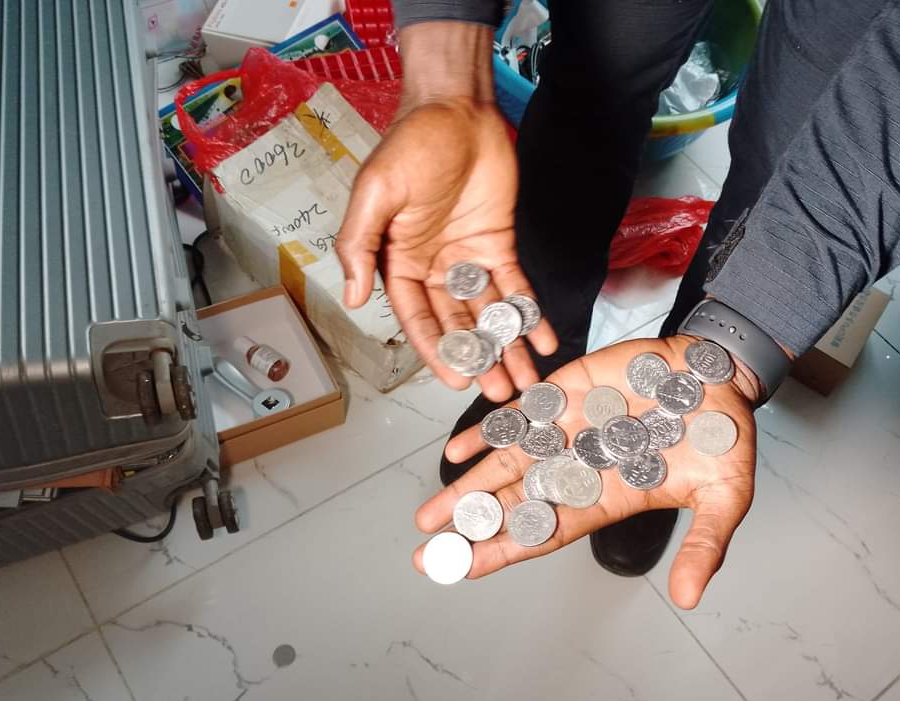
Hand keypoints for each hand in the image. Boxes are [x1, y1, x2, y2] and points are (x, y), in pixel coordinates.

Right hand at [336, 23, 556, 402]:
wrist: (456, 108)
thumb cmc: (409, 147)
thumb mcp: (375, 193)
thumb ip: (360, 245)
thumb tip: (354, 298)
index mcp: (399, 264)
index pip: (418, 320)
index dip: (438, 351)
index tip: (459, 378)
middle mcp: (434, 270)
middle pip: (458, 325)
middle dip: (480, 359)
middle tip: (501, 392)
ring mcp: (468, 260)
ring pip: (489, 314)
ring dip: (507, 346)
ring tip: (527, 379)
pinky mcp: (499, 246)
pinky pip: (516, 287)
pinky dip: (530, 313)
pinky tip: (544, 339)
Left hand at [414, 336, 760, 608]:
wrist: (722, 374)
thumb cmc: (726, 439)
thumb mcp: (724, 496)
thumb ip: (705, 545)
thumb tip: (688, 599)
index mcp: (609, 498)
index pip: (548, 532)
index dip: (507, 551)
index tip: (467, 572)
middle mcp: (579, 468)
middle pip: (515, 504)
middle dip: (472, 528)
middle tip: (426, 553)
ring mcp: (568, 431)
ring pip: (507, 464)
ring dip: (468, 486)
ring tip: (429, 514)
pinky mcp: (566, 392)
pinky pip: (519, 415)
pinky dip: (488, 431)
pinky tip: (457, 449)